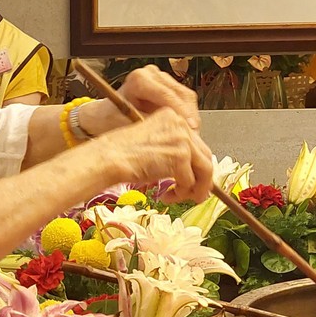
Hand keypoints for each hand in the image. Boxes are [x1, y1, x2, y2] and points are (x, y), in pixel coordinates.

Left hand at [77, 65, 200, 136]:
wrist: (104, 116)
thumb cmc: (111, 120)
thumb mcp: (128, 125)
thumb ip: (152, 127)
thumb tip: (174, 134)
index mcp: (139, 79)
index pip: (167, 95)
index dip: (181, 113)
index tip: (190, 127)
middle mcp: (151, 74)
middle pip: (181, 94)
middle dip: (189, 116)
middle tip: (195, 135)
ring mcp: (160, 77)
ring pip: (186, 96)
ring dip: (191, 115)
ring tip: (193, 134)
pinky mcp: (167, 85)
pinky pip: (184, 99)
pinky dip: (188, 114)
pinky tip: (188, 129)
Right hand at [99, 108, 213, 203]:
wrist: (110, 158)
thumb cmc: (123, 154)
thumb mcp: (153, 145)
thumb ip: (173, 150)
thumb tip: (193, 171)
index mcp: (173, 117)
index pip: (196, 143)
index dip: (197, 166)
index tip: (192, 179)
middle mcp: (181, 124)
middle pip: (205, 156)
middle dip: (201, 179)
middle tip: (193, 194)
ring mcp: (182, 140)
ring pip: (205, 170)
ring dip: (195, 188)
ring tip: (181, 198)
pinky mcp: (180, 156)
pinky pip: (190, 181)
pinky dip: (181, 193)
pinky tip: (166, 196)